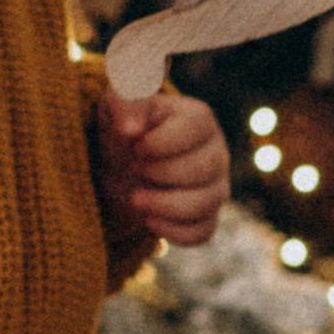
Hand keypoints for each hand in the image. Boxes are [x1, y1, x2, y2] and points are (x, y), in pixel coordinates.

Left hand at [92, 84, 228, 255]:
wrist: (121, 162)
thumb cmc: (125, 126)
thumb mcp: (117, 104)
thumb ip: (125, 102)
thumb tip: (130, 128)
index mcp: (199, 118)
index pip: (195, 129)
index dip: (161, 142)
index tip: (136, 146)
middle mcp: (215, 151)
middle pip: (204, 169)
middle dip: (161, 173)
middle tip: (134, 168)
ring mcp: (215, 186)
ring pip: (206, 204)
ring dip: (164, 206)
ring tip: (135, 198)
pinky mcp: (207, 215)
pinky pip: (203, 231)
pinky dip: (173, 230)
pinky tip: (148, 220)